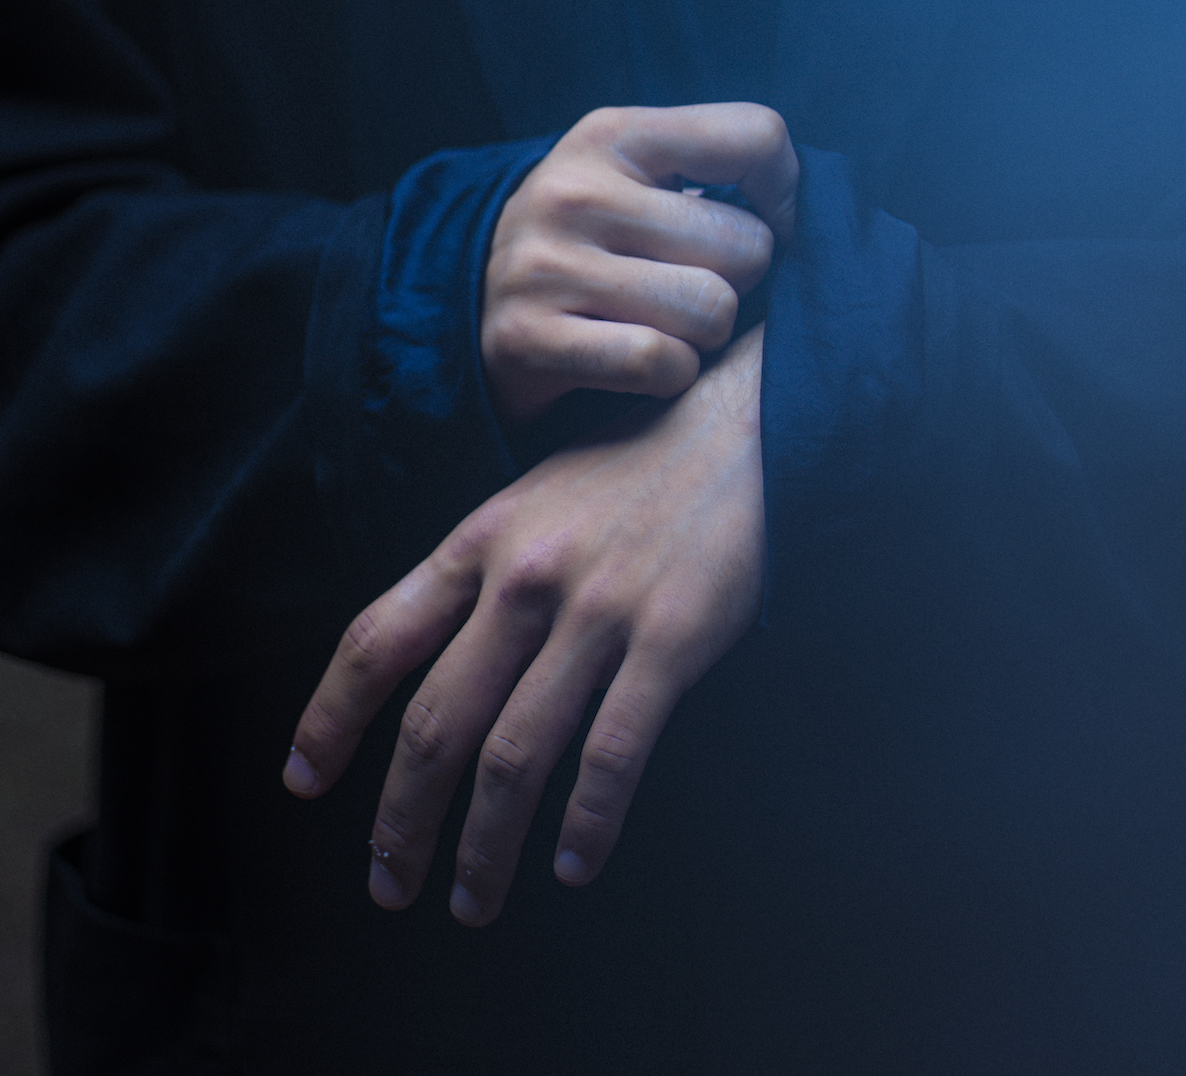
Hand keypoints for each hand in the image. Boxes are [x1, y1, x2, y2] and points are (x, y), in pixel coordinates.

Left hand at [282, 324, 766, 923]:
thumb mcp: (532, 498)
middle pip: (438, 722)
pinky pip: (614, 754)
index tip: (304, 783)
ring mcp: (600, 609)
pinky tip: (573, 866)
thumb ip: (480, 573)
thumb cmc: (633, 467)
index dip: (329, 718)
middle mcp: (526, 576)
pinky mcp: (673, 637)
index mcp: (480, 540)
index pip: (377, 638)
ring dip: (484, 846)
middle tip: (388, 885)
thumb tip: (424, 669)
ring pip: (516, 755)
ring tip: (472, 901)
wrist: (741, 425)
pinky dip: (587, 825)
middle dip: (400, 820)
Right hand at [484, 102, 795, 419]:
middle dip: (740, 280)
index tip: (770, 226)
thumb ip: (719, 171)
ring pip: (711, 311)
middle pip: (745, 246)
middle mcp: (575, 191)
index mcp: (615, 134)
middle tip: (698, 284)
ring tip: (668, 322)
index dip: (786, 193)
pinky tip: (643, 361)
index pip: (755, 135)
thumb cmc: (593, 236)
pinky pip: (659, 364)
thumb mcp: (639, 174)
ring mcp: (546, 265)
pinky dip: (669, 375)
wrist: (474, 297)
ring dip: (706, 335)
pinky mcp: (526, 339)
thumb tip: (807, 214)